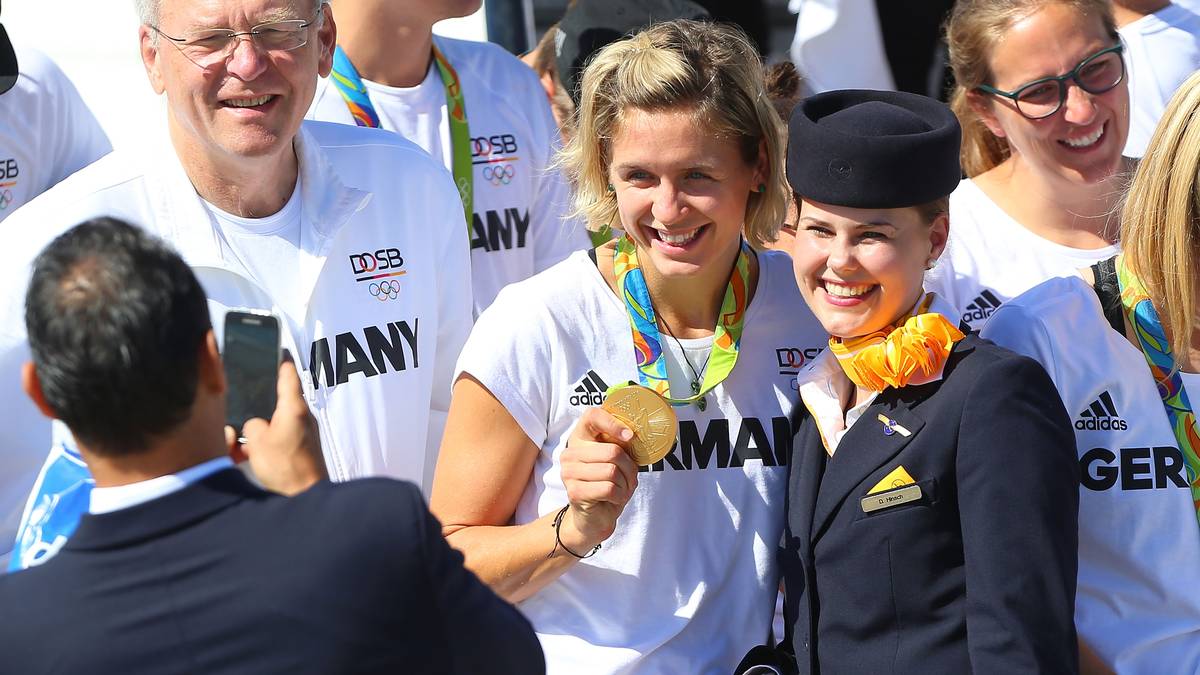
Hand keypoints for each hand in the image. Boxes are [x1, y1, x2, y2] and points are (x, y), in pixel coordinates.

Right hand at [232, 353, 326, 495]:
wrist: (305, 497)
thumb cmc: (287, 467)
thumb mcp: (256, 441)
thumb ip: (250, 424)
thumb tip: (252, 425)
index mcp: (294, 407)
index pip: (288, 373)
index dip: (279, 359)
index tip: (273, 348)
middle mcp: (302, 416)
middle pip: (278, 398)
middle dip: (257, 402)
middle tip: (241, 402)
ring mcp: (303, 432)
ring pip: (274, 421)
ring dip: (256, 428)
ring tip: (238, 442)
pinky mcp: (301, 448)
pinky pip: (278, 438)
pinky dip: (263, 444)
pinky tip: (247, 456)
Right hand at [559, 407, 639, 549]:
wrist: (595, 517)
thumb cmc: (608, 484)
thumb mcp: (617, 460)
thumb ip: (621, 444)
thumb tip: (635, 433)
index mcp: (579, 438)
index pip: (592, 415)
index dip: (613, 423)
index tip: (629, 436)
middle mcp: (570, 453)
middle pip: (612, 451)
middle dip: (629, 468)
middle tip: (629, 477)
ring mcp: (569, 472)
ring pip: (612, 471)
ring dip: (625, 483)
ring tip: (621, 489)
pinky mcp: (574, 491)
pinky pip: (609, 488)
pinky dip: (619, 495)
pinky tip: (614, 498)